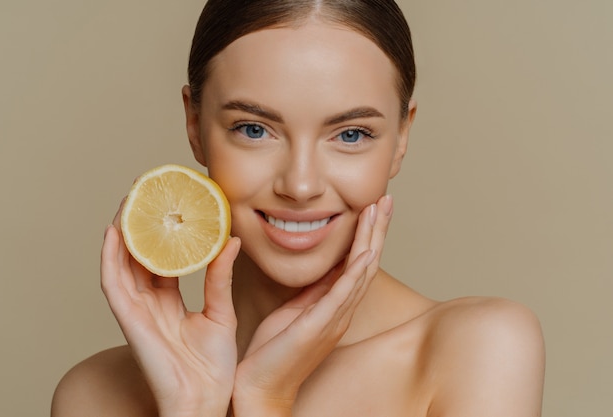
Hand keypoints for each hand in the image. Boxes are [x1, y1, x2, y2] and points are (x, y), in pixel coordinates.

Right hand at [100, 200, 240, 416]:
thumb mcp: (222, 313)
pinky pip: (114, 285)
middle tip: (146, 191)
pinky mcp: (130, 321)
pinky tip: (114, 232)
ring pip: (122, 264)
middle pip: (138, 256)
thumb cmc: (213, 367)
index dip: (163, 233)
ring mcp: (137, 311)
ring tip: (129, 200)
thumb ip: (220, 278)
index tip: (171, 205)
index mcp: (169, 302)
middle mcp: (149, 303)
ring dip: (122, 232)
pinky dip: (111, 258)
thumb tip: (230, 241)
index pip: (161, 259)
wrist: (206, 401)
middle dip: (140, 224)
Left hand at [231, 195, 393, 415]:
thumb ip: (313, 291)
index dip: (367, 234)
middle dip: (377, 229)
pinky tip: (366, 252)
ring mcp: (334, 319)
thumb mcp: (295, 310)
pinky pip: (343, 295)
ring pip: (361, 272)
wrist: (262, 387)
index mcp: (334, 305)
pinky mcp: (319, 326)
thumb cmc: (275, 351)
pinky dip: (356, 272)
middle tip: (386, 199)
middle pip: (367, 262)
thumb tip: (323, 267)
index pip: (357, 262)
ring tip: (378, 211)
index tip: (372, 206)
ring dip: (371, 240)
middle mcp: (341, 311)